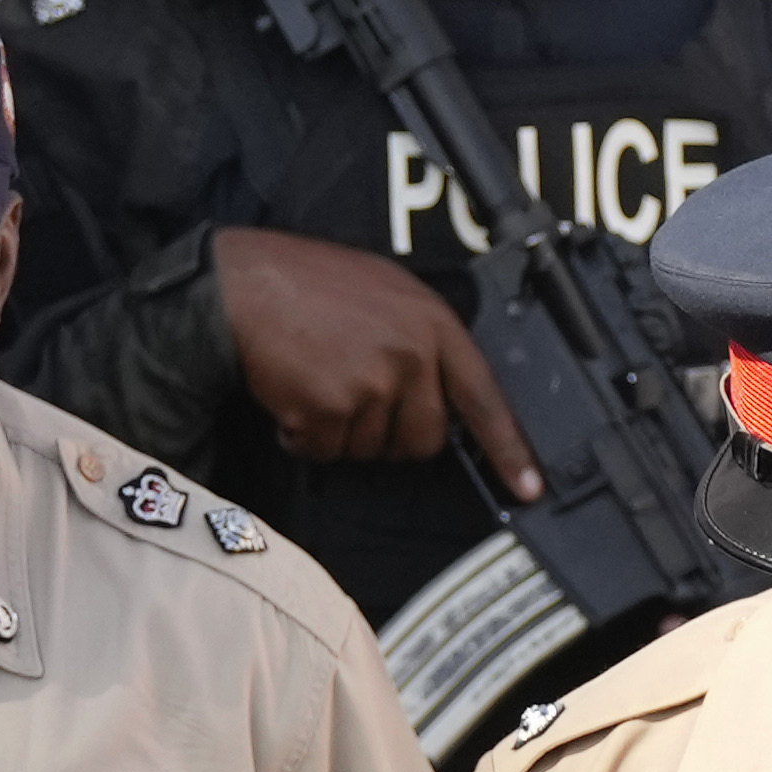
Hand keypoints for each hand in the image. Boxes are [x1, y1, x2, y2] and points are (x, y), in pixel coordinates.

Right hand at [215, 226, 542, 498]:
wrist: (242, 284)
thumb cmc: (306, 284)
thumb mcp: (387, 291)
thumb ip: (421, 337)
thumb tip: (440, 389)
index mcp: (432, 324)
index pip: (485, 397)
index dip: (509, 449)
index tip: (528, 487)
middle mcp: (410, 355)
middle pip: (423, 441)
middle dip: (390, 437)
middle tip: (354, 401)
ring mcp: (371, 384)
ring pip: (369, 450)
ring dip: (338, 432)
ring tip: (315, 381)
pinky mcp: (329, 408)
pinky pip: (325, 450)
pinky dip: (302, 435)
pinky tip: (291, 392)